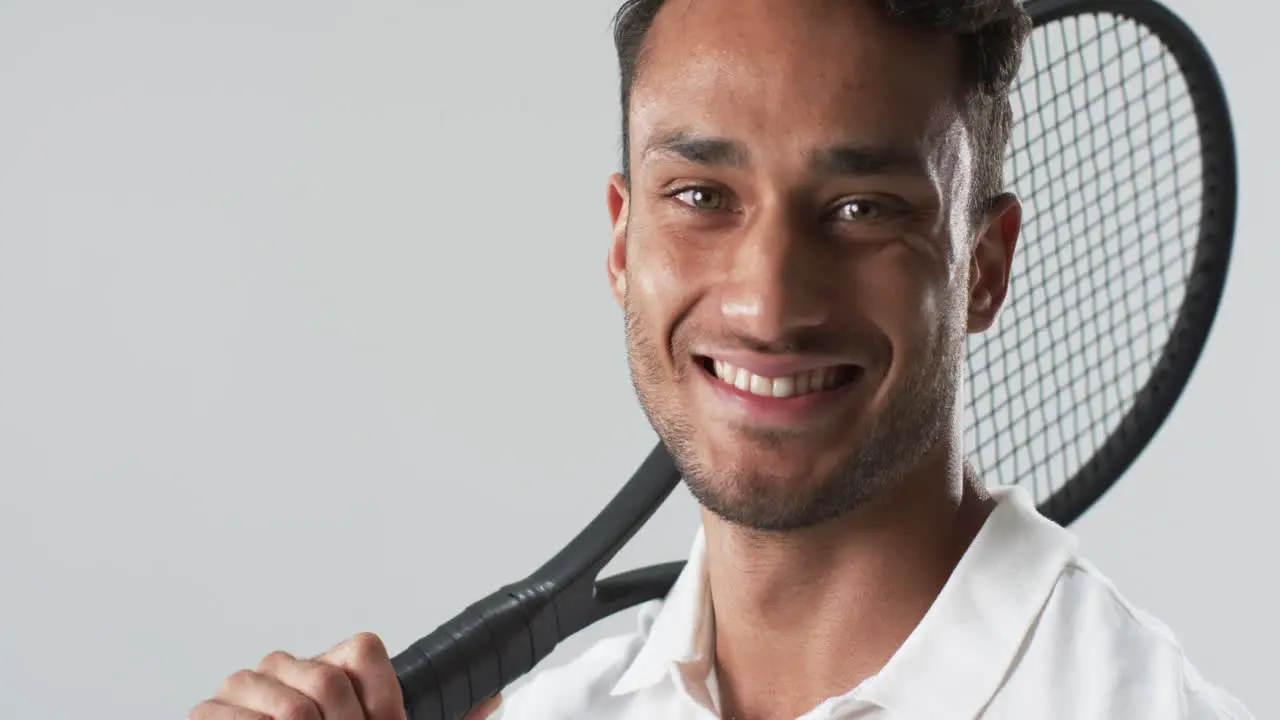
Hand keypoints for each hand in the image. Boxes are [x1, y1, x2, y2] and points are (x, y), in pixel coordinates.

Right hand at [188, 632, 501, 719]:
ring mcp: (242, 687)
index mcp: (332, 666)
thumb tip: (495, 698)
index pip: (366, 650)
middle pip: (328, 682)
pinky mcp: (205, 714)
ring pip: (290, 708)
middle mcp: (286, 666)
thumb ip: (446, 716)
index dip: (382, 704)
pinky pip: (232, 719)